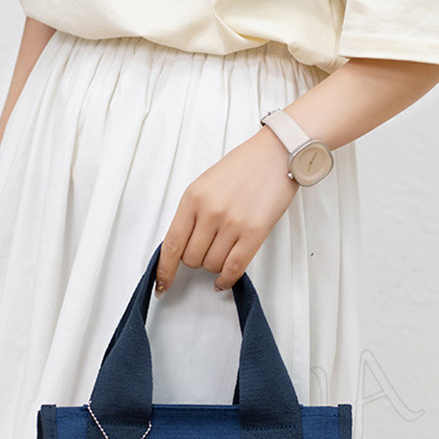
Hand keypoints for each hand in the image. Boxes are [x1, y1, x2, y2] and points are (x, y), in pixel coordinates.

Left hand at [155, 126, 298, 294]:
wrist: (276, 154)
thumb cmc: (243, 167)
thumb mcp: (205, 185)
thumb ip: (192, 214)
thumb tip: (182, 246)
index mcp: (193, 198)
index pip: (171, 244)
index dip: (165, 270)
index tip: (162, 284)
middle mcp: (210, 211)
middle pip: (191, 258)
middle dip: (196, 260)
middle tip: (207, 250)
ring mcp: (232, 222)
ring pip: (211, 265)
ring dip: (214, 266)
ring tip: (223, 251)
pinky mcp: (254, 232)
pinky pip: (234, 268)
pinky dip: (226, 279)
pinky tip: (224, 280)